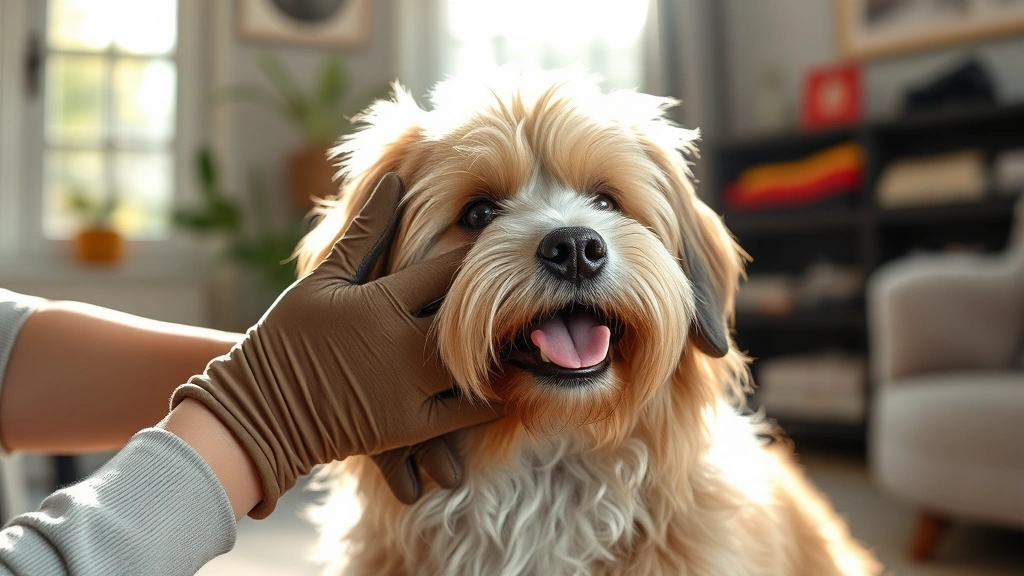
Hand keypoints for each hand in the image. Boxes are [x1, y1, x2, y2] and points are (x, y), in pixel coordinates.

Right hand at [171, 173, 501, 517]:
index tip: (505, 243)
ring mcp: (410, 388)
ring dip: (507, 350)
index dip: (481, 253)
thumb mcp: (323, 278)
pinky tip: (510, 383)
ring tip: (532, 334)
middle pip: (475, 314)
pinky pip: (466, 414)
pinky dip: (492, 398)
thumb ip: (366, 231)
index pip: (449, 268)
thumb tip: (395, 180)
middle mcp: (403, 343)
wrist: (261, 411)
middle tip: (534, 289)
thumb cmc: (287, 337)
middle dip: (506, 299)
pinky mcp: (411, 426)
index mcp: (383, 301)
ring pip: (479, 365)